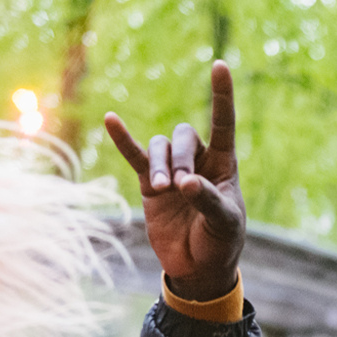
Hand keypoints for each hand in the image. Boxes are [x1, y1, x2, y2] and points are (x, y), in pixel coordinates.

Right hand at [105, 61, 245, 301]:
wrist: (198, 270)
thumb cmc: (220, 244)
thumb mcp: (224, 224)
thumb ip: (207, 200)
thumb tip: (185, 182)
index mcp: (223, 165)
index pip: (223, 124)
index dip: (221, 96)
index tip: (219, 66)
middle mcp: (196, 161)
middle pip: (182, 137)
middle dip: (180, 158)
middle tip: (182, 187)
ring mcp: (171, 171)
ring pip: (159, 148)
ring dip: (159, 165)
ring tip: (164, 190)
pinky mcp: (150, 185)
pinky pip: (135, 156)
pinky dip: (124, 140)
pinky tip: (112, 120)